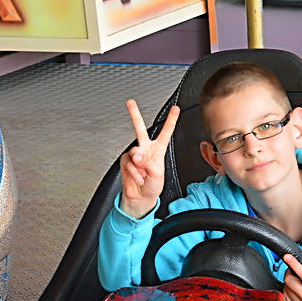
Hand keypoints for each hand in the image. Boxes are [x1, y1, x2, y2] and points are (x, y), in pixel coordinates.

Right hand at [118, 100, 178, 219]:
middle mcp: (145, 149)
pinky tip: (138, 178)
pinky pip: (128, 163)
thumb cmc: (153, 186)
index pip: (165, 133)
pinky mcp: (125, 162)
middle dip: (134, 115)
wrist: (141, 197)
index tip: (175, 109)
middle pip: (140, 129)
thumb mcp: (158, 174)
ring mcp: (135, 155)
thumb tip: (136, 156)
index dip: (171, 120)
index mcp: (158, 150)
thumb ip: (148, 163)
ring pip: (134, 152)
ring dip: (139, 166)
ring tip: (143, 174)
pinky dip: (134, 172)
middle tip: (130, 103)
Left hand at [282, 255, 301, 300]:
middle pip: (289, 280)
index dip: (293, 263)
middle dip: (289, 274)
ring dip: (289, 284)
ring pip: (286, 288)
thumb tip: (301, 261)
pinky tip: (296, 293)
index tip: (287, 256)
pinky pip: (285, 297)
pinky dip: (289, 292)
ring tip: (298, 285)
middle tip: (293, 273)